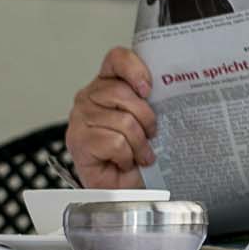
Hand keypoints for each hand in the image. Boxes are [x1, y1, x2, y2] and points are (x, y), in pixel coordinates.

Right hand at [67, 47, 156, 188]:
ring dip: (138, 143)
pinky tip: (124, 161)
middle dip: (145, 118)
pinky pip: (115, 142)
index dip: (135, 69)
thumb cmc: (134, 154)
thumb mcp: (146, 120)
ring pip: (123, 121)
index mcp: (105, 85)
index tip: (148, 89)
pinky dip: (126, 156)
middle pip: (122, 93)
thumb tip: (169, 89)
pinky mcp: (78, 141)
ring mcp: (80, 119)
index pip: (116, 59)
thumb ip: (148, 100)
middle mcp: (88, 98)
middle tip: (150, 134)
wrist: (124, 190)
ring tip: (139, 154)